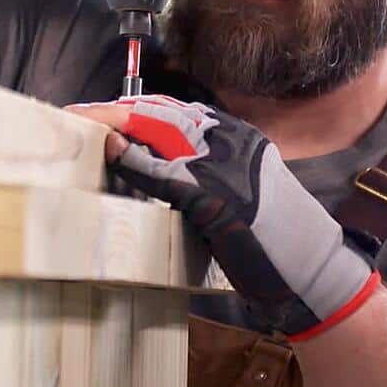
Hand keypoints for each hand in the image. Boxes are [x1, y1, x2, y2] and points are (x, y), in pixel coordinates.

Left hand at [67, 96, 379, 340]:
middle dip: (112, 112)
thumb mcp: (239, 193)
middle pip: (159, 114)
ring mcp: (227, 167)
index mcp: (238, 136)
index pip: (171, 111)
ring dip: (114, 127)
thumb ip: (202, 173)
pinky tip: (111, 155)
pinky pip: (168, 174)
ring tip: (79, 125)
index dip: (130, 110)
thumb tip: (152, 167)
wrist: (313, 276)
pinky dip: (136, 163)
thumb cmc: (273, 243)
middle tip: (72, 115)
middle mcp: (232, 142)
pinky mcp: (220, 198)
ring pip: (159, 133)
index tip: (97, 115)